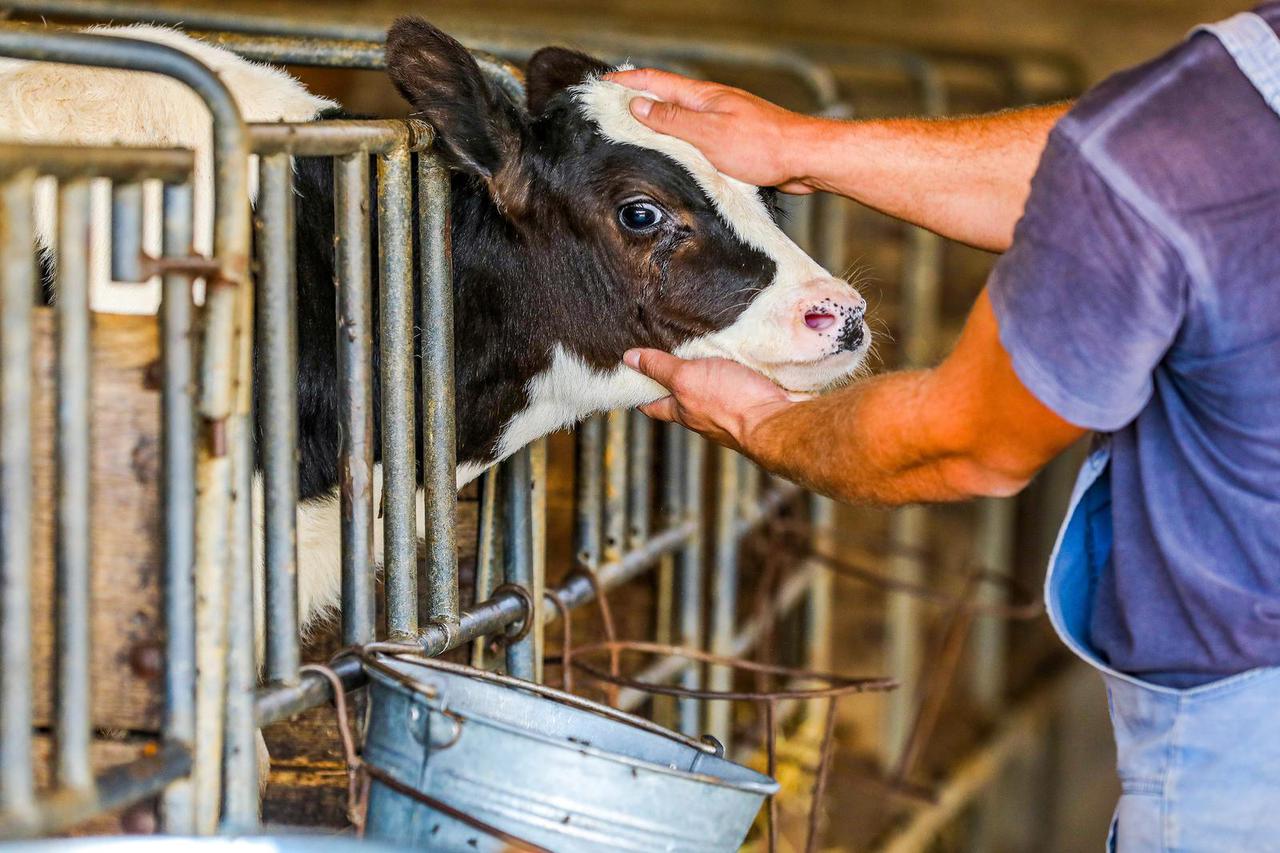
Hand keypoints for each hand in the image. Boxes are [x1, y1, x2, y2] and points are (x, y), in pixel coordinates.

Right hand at [604, 68, 817, 192]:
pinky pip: (698, 139)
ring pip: (682, 121)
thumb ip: (672, 121)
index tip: (602, 85)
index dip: (627, 82)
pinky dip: (680, 143)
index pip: (655, 82)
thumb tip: (638, 106)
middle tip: (610, 109)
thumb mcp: (708, 134)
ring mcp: (724, 123)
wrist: (805, 160)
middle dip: (637, 101)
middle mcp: (711, 106)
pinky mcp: (735, 144)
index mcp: (702, 97)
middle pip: (666, 98)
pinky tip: (675, 156)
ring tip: (634, 133)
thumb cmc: (764, 146)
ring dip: (658, 123)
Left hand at [623, 348, 799, 452]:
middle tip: (671, 360)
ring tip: (707, 352)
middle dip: (678, 383)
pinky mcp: (756, 405)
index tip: (633, 383)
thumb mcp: (687, 379)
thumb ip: (660, 368)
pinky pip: (742, 388)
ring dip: (711, 378)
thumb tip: (629, 359)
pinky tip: (743, 361)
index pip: (654, 405)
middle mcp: (705, 417)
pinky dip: (739, 376)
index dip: (642, 395)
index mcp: (684, 412)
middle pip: (684, 400)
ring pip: (714, 394)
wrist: (777, 421)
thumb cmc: (730, 403)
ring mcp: (732, 414)